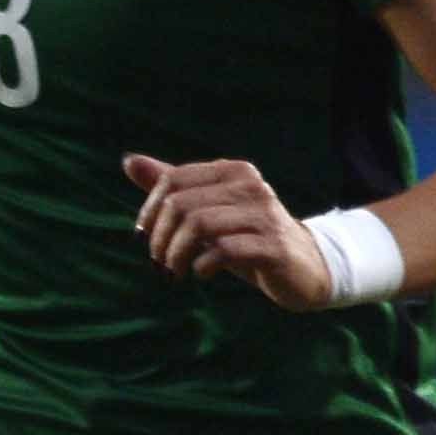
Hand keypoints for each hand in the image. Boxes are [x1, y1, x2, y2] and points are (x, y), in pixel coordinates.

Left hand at [125, 154, 332, 307]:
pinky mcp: (273, 247)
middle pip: (181, 205)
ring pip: (199, 226)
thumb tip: (129, 161)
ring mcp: (265, 216)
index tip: (145, 236)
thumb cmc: (248, 237)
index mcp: (234, 172)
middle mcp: (252, 187)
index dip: (149, 210)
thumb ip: (174, 186)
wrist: (306, 268)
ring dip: (176, 254)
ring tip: (175, 271)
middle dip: (160, 238)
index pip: (173, 180)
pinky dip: (202, 265)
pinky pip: (224, 251)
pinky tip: (202, 273)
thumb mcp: (210, 210)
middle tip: (159, 261)